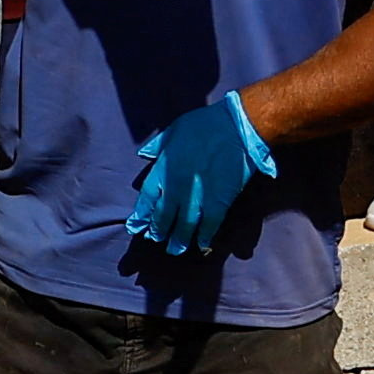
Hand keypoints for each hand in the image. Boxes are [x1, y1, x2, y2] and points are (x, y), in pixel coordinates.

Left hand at [128, 90, 277, 256]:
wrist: (237, 127)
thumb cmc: (205, 124)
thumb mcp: (174, 130)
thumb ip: (158, 146)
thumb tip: (144, 155)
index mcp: (164, 169)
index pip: (147, 199)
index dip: (141, 215)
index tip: (136, 226)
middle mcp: (176, 187)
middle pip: (163, 216)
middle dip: (159, 231)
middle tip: (157, 240)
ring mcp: (197, 196)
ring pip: (184, 225)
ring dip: (179, 240)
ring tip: (175, 249)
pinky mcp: (219, 202)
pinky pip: (209, 225)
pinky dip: (205, 236)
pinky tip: (202, 244)